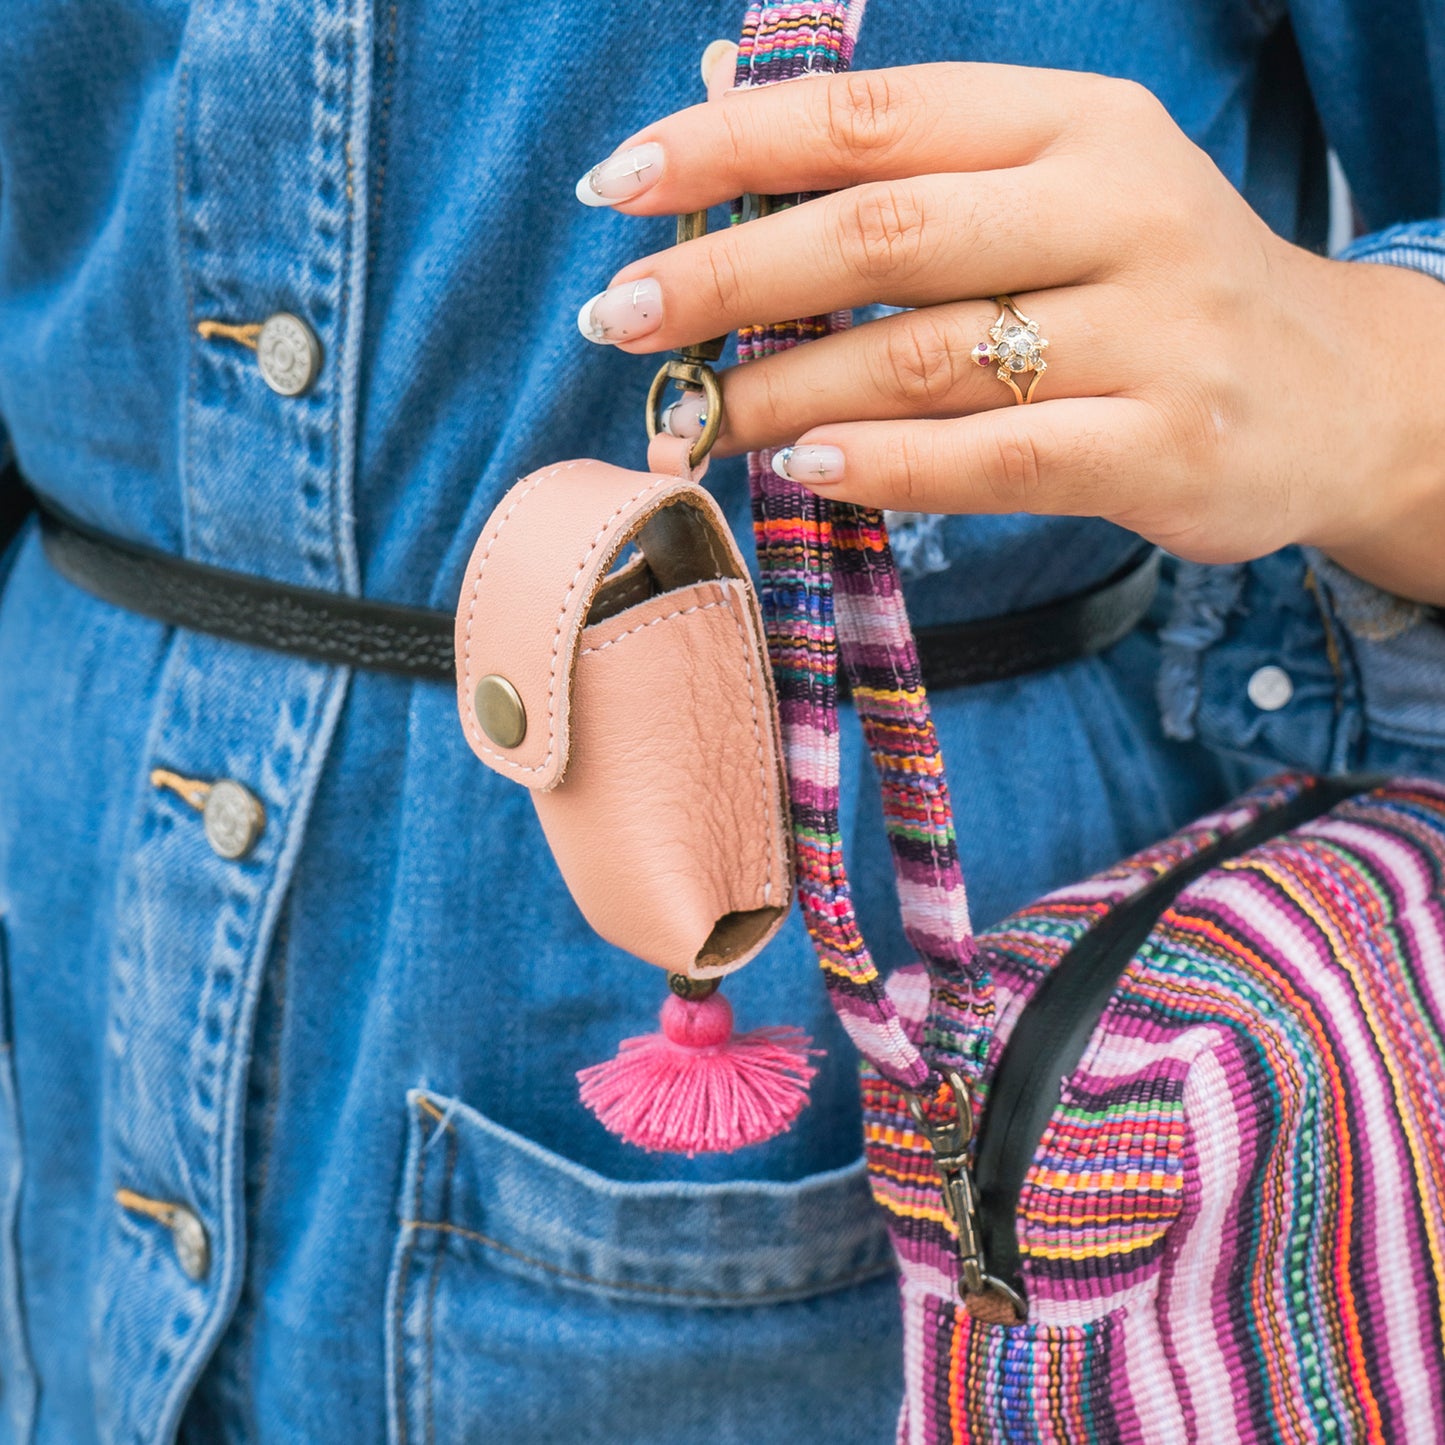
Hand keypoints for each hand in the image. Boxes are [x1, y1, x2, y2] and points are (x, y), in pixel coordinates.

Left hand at [575, 61, 1444, 600]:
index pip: (873, 116)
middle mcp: (1119, 206)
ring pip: (928, 356)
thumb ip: (902, 162)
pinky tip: (806, 468)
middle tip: (622, 320)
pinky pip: (997, 456)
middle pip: (885, 233)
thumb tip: (717, 103)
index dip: (732, 146)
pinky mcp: (1165, 443)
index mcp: (1073, 123)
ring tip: (698, 416)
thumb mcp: (1053, 190)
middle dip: (731, 275)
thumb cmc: (1151, 288)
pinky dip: (888, 465)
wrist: (1333, 390)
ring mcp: (1152, 329)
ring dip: (787, 390)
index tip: (619, 186)